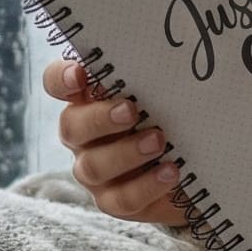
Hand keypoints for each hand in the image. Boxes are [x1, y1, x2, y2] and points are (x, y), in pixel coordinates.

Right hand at [40, 57, 188, 225]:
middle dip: (99, 119)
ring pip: (93, 167)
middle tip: (132, 111)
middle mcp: (84, 136)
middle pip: (71, 126)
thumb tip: (163, 48)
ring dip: (126, 153)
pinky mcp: (113, 201)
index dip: (61, 78)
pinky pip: (120, 199)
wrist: (195, 169)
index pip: (57, 83)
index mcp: (88, 100)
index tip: (80, 75)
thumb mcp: (162, 94)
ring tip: (159, 142)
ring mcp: (94, 171)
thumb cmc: (172, 119)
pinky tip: (170, 172)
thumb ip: (150, 77)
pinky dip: (146, 185)